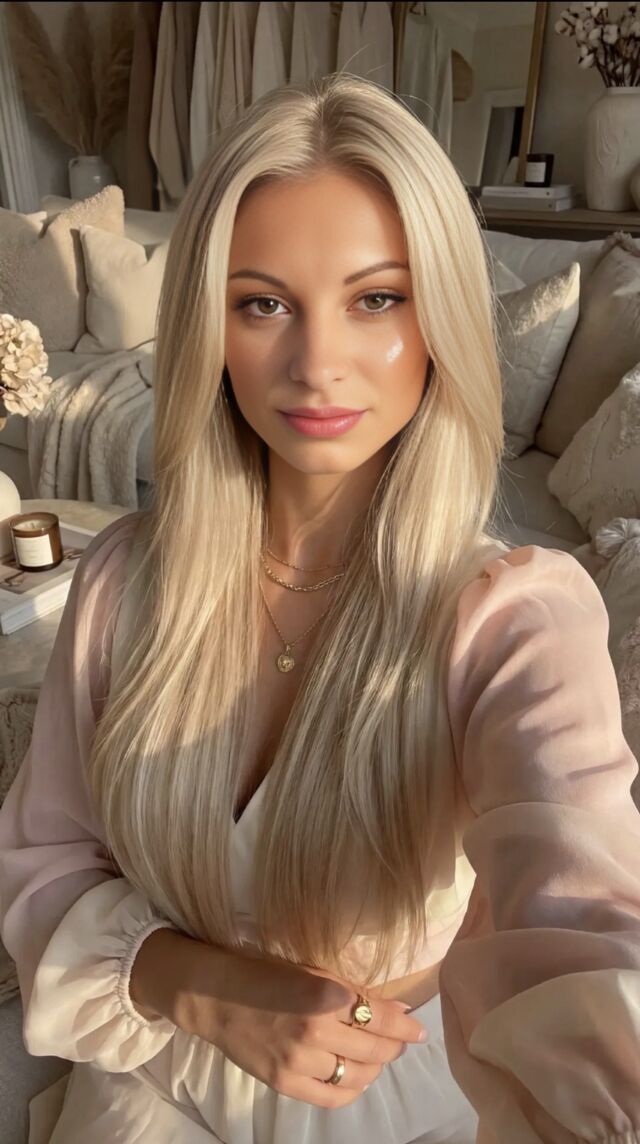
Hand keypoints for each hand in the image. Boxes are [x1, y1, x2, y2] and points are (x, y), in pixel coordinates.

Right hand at [177, 945, 427, 1108]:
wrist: (217, 996)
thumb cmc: (266, 973)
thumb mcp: (312, 970)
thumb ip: (353, 991)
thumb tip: (397, 1009)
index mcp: (325, 995)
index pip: (380, 1017)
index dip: (405, 1026)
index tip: (418, 1029)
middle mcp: (315, 1031)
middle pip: (374, 1048)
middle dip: (394, 1046)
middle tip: (400, 1042)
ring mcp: (300, 1061)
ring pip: (357, 1075)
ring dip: (375, 1067)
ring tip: (377, 1058)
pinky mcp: (285, 1083)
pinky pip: (332, 1098)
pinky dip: (351, 1090)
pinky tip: (356, 1078)